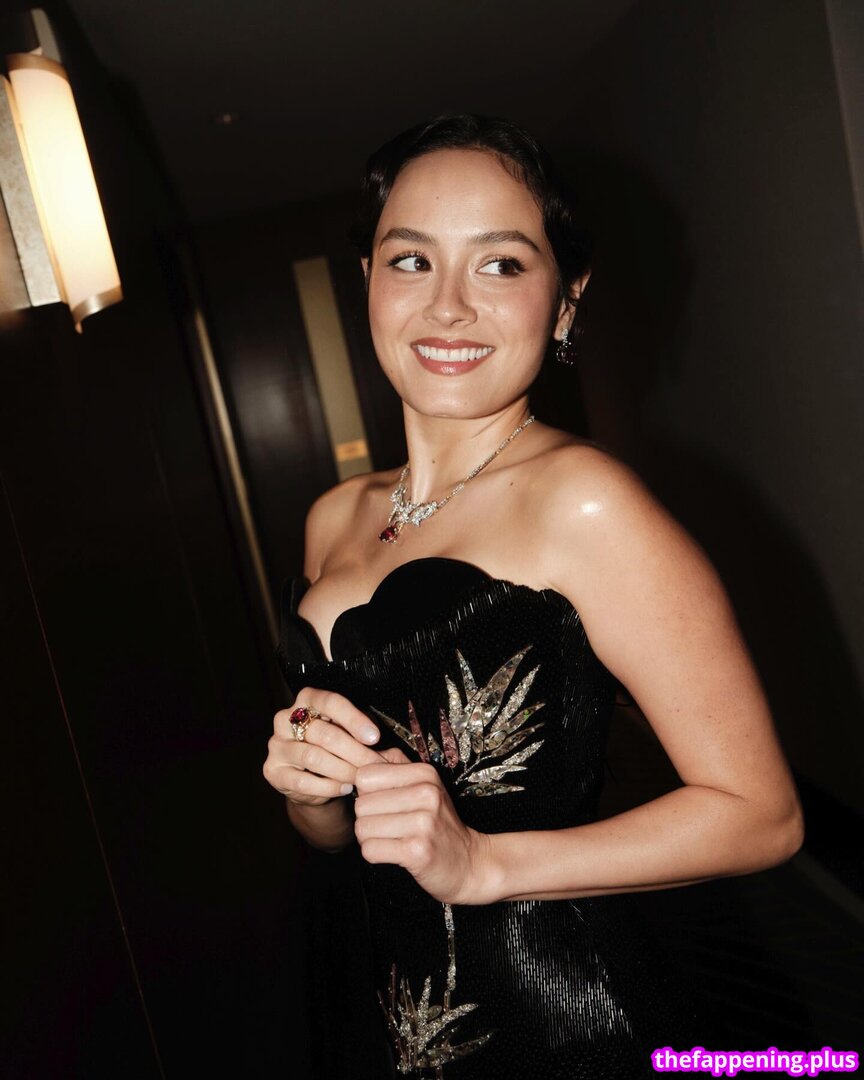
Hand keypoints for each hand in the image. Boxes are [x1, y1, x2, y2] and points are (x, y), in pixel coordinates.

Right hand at [263, 688, 382, 805]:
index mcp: (307, 699)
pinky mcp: (273, 770)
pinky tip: (345, 788)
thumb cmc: (335, 749)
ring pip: (313, 757)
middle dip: (354, 750)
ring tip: (360, 777)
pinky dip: (328, 787)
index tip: (374, 737)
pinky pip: (302, 781)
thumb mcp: (350, 735)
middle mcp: (285, 718)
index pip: (330, 702)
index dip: (354, 719)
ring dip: (342, 769)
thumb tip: (387, 748)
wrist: (311, 781)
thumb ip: (365, 737)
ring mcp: (277, 745)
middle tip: (374, 764)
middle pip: (323, 733)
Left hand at [354, 748, 493, 904]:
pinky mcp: (417, 851)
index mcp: (424, 773)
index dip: (366, 793)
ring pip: (363, 828)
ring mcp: (423, 823)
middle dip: (367, 819)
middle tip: (387, 826)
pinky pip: (370, 850)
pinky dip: (374, 854)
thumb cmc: (437, 821)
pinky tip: (393, 852)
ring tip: (390, 839)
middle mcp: (426, 793)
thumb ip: (393, 766)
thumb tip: (359, 754)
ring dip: (370, 838)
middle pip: (361, 805)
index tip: (382, 802)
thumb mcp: (423, 785)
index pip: (365, 776)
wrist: (468, 861)